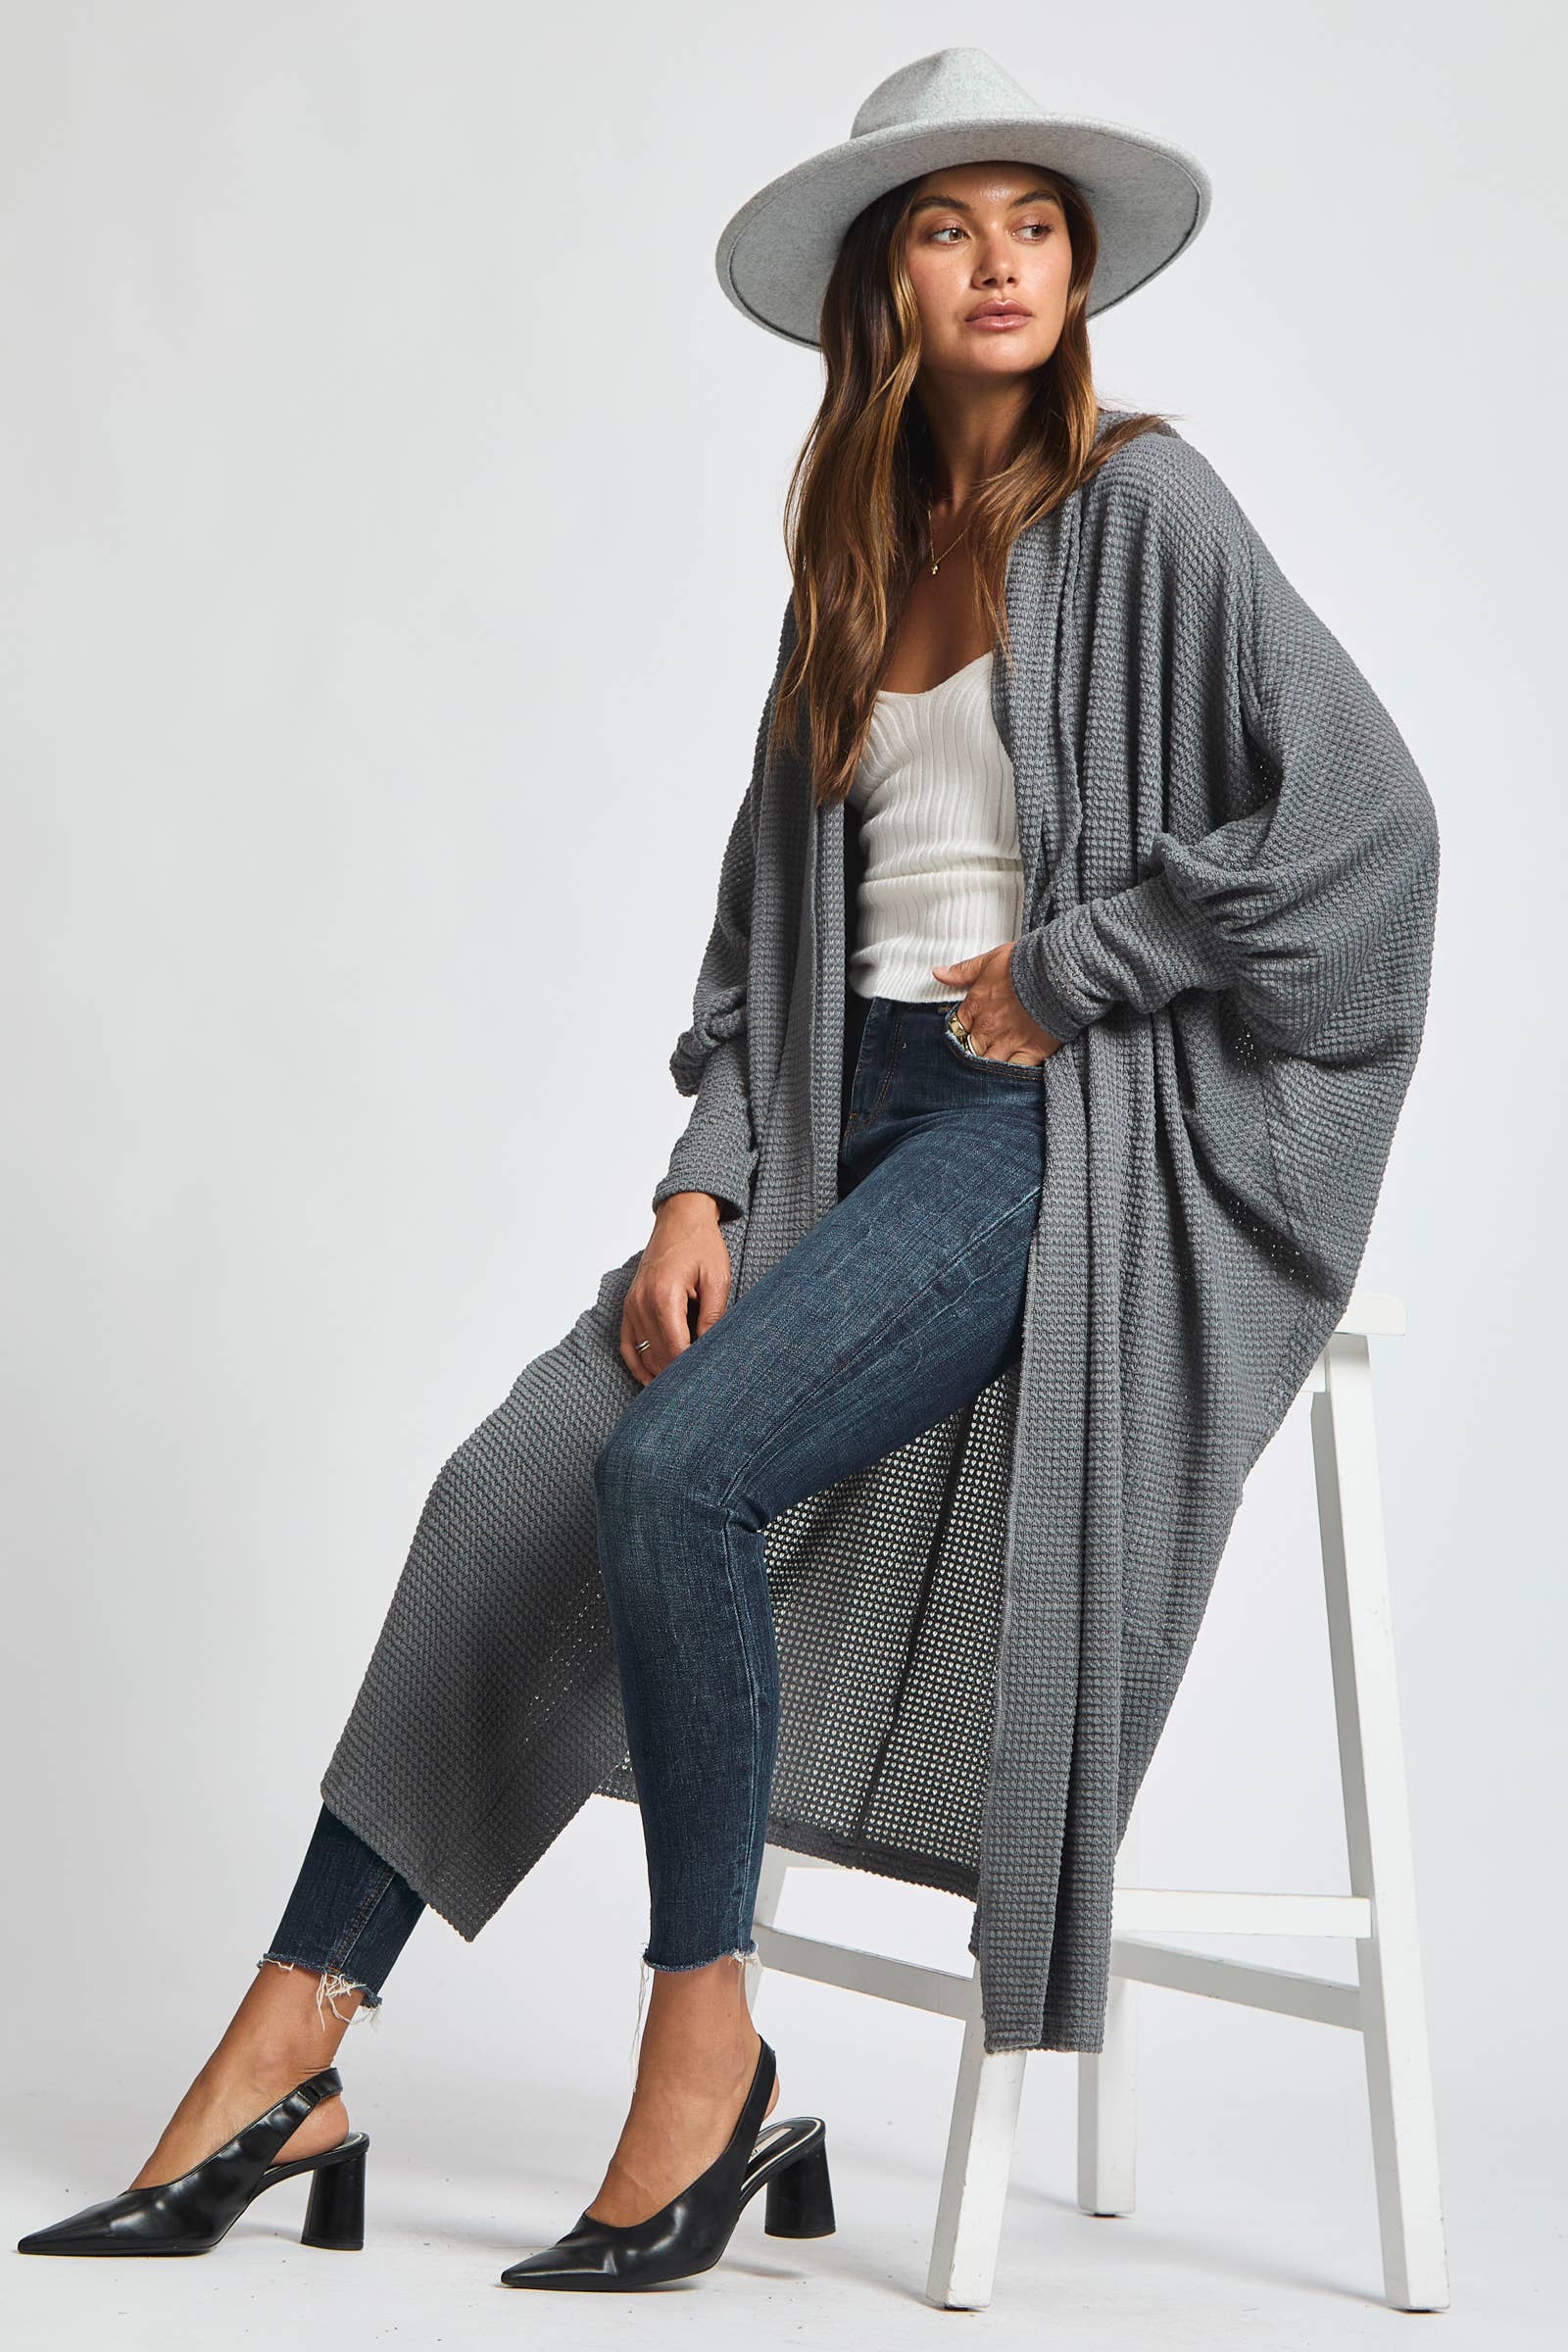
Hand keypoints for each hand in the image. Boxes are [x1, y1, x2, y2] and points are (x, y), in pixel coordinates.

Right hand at [622, 1194, 732, 1383]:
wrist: (680, 1218)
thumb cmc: (701, 1244)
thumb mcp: (717, 1278)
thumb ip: (713, 1316)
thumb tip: (710, 1349)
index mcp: (665, 1296)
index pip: (676, 1349)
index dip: (691, 1369)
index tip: (708, 1382)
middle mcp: (642, 1303)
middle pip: (659, 1355)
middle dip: (678, 1374)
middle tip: (700, 1390)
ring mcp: (631, 1305)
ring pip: (643, 1353)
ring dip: (660, 1372)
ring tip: (681, 1389)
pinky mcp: (629, 1305)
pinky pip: (628, 1344)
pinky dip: (637, 1363)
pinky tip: (650, 1379)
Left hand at [932, 944, 1061, 1066]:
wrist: (1060, 972)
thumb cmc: (1027, 963)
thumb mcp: (991, 959)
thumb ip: (964, 970)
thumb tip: (938, 973)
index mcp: (976, 1005)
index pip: (956, 1027)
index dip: (960, 1032)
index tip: (966, 1033)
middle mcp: (988, 1027)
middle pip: (969, 1049)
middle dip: (971, 1052)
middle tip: (979, 1051)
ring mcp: (1008, 1042)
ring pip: (987, 1064)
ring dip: (986, 1067)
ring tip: (990, 1069)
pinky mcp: (1030, 1052)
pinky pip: (1013, 1071)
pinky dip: (1010, 1075)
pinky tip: (1010, 1076)